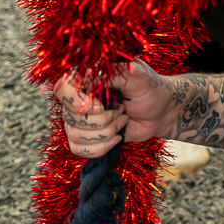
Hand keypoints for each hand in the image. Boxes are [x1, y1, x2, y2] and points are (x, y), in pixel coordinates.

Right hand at [55, 61, 178, 157]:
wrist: (162, 111)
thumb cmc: (150, 89)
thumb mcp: (136, 75)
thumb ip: (111, 74)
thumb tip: (85, 76)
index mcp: (88, 77)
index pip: (62, 89)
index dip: (76, 102)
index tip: (100, 106)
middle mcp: (79, 98)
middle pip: (70, 117)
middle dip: (103, 120)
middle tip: (122, 110)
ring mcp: (80, 118)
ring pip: (75, 135)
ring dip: (106, 133)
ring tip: (123, 120)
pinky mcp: (86, 136)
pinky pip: (78, 149)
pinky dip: (101, 148)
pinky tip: (117, 138)